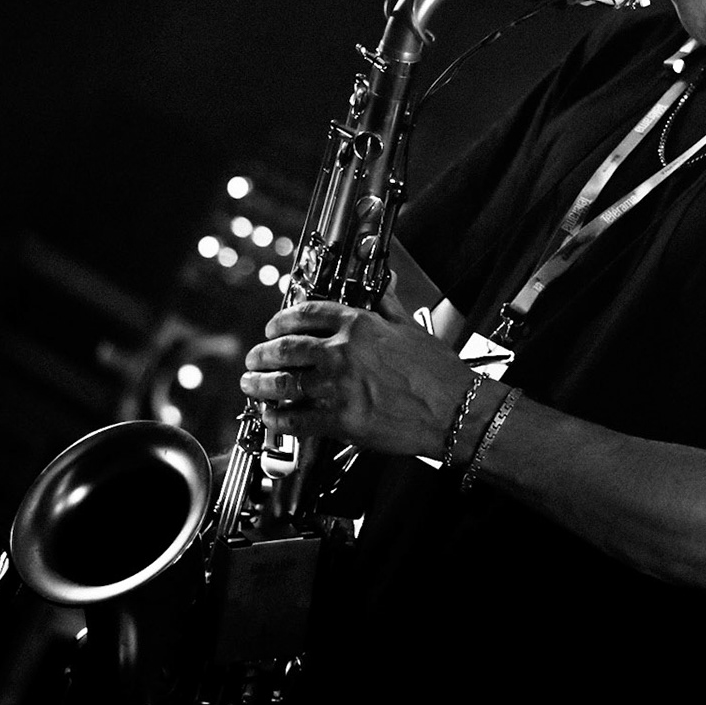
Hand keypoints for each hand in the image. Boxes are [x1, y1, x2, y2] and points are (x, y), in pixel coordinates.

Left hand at [240, 293, 474, 457]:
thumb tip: (385, 284)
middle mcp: (342, 352)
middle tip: (254, 359)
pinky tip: (270, 417)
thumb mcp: (411, 328)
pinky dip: (277, 419)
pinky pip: (296, 419)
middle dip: (262, 354)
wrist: (455, 410)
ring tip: (250, 385)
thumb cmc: (438, 373)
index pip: (307, 314)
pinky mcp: (340, 420)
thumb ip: (388, 305)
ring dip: (260, 385)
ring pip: (283, 383)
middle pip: (285, 348)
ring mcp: (338, 387)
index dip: (282, 320)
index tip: (273, 326)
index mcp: (359, 325)